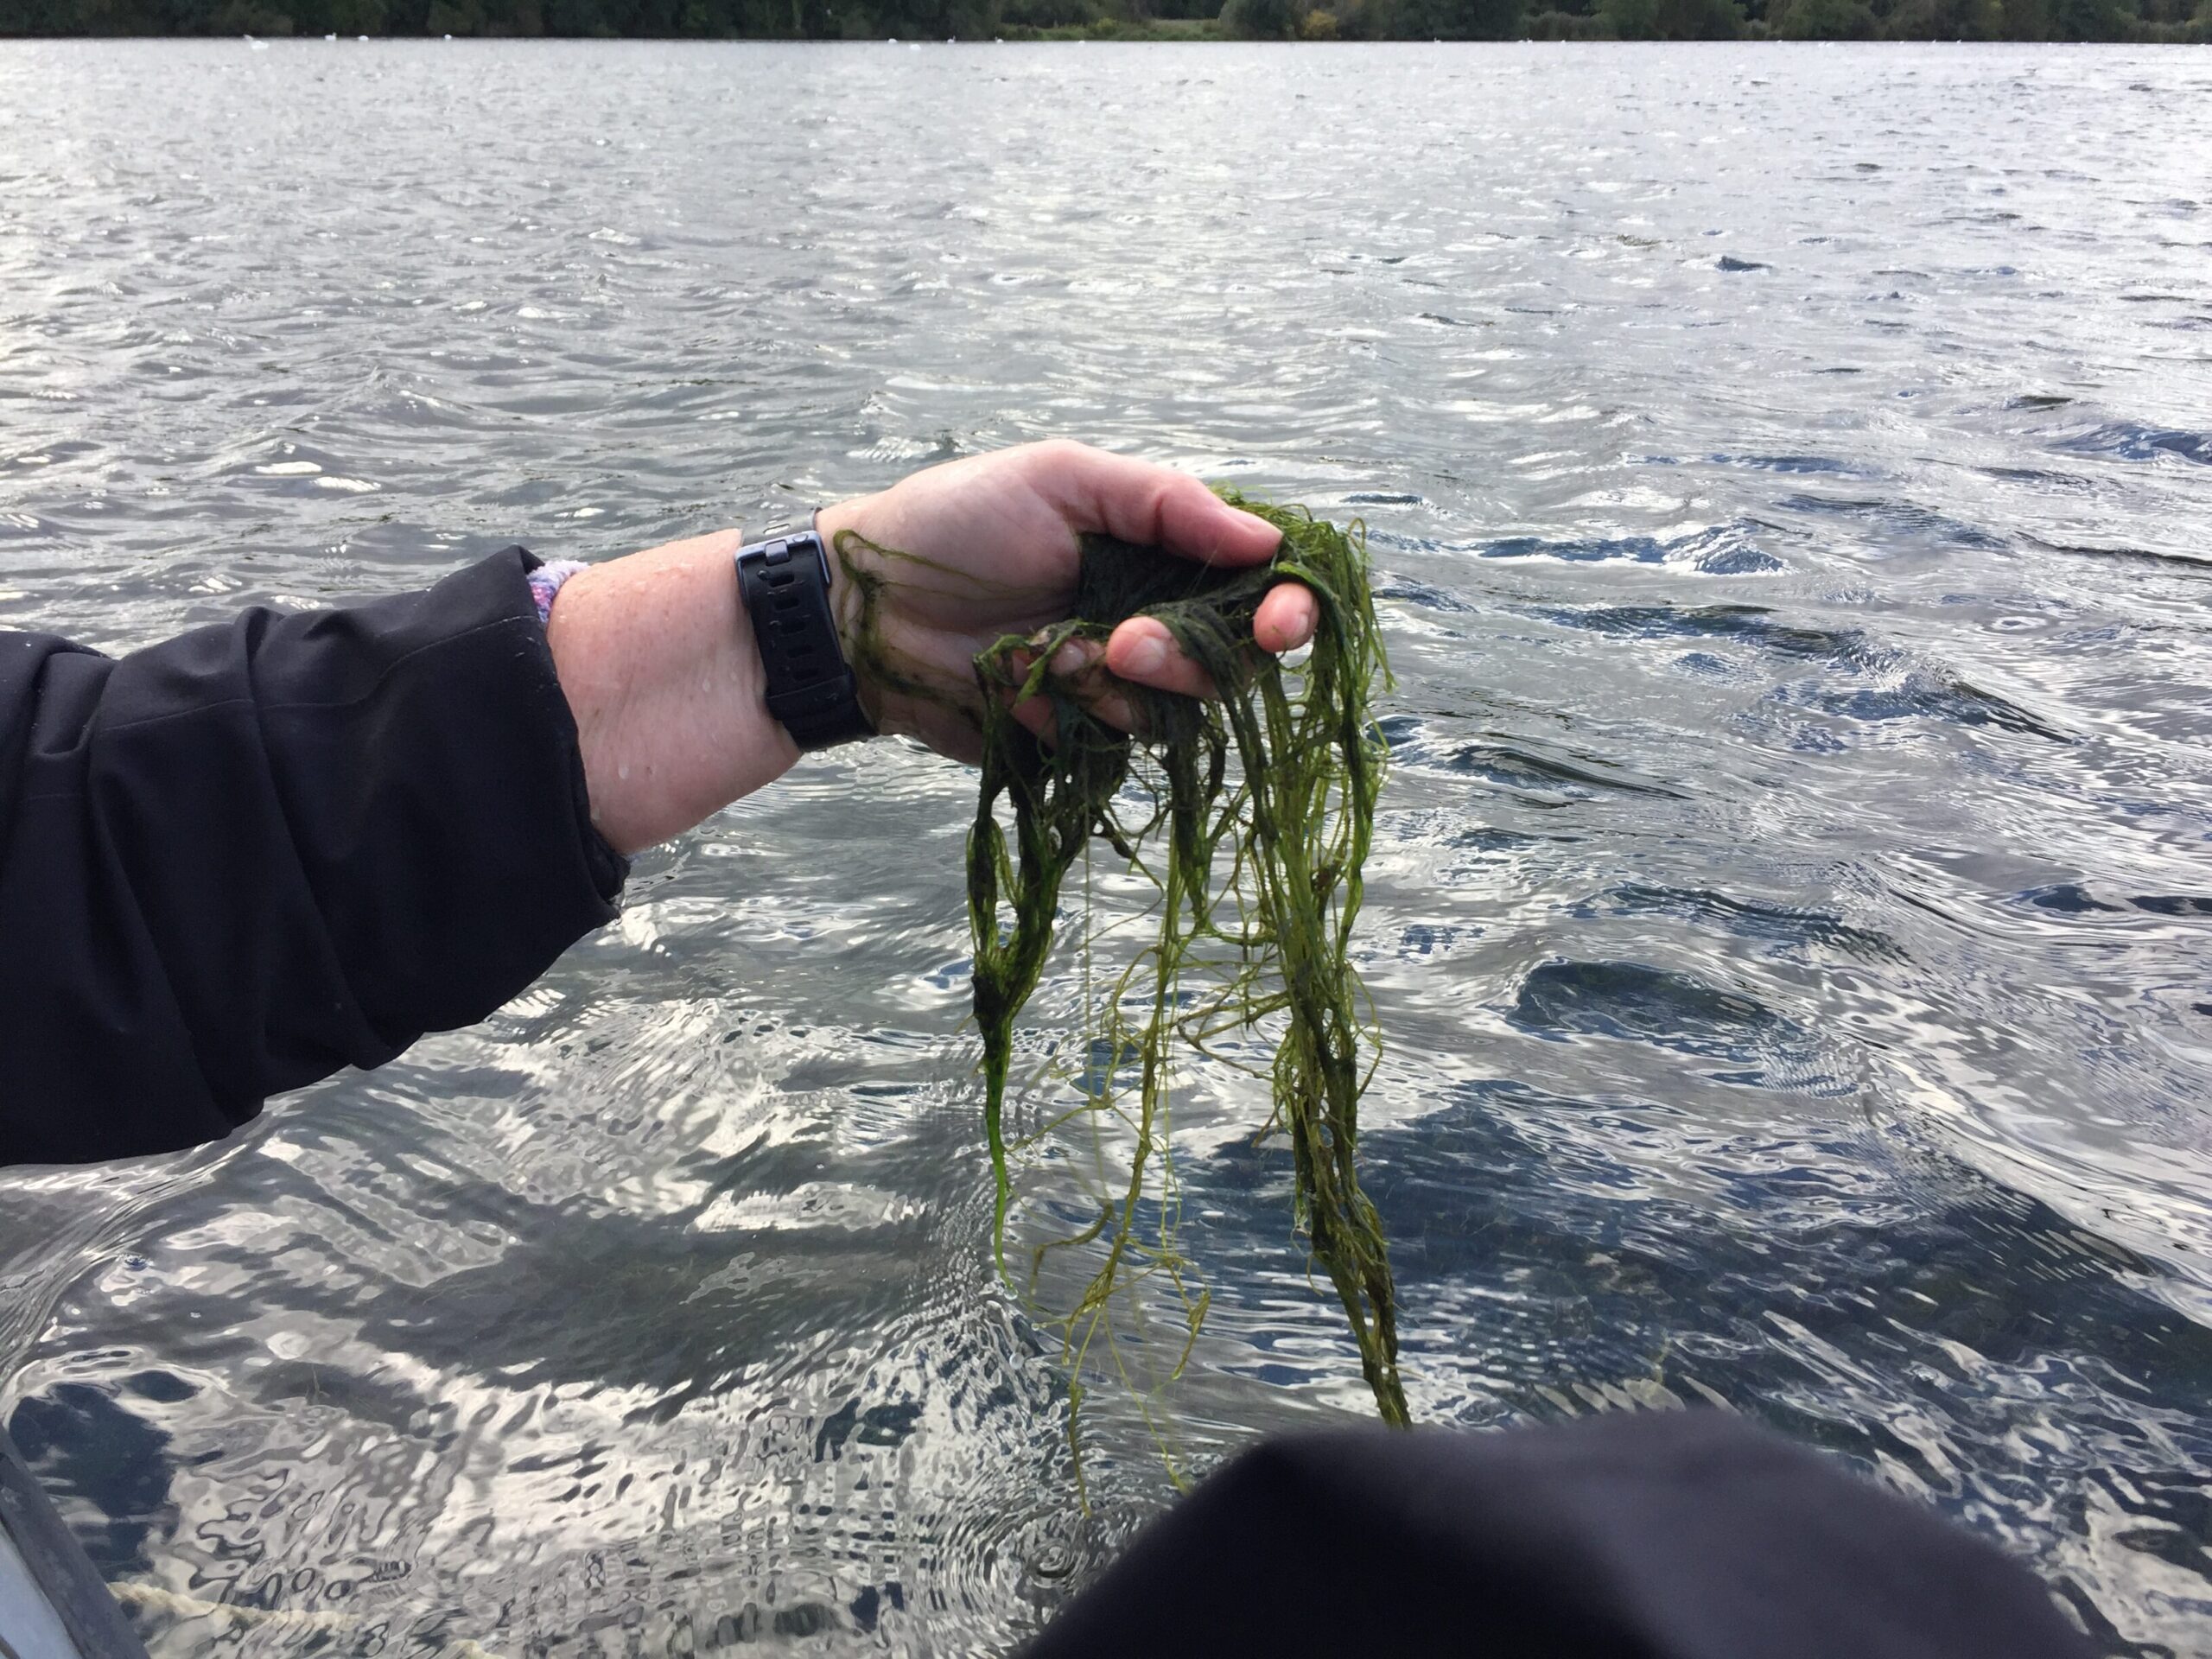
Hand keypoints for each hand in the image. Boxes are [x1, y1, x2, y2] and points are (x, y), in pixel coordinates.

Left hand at [815, 441, 1316, 763]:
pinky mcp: (1075, 731)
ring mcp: (1113, 680)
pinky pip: (1118, 745)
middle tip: (1128, 644)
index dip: (1284, 608)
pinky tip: (1024, 689)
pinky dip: (1079, 717)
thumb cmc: (954, 524)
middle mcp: (1150, 614)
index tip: (1275, 625)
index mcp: (1156, 547)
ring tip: (1055, 657)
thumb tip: (1269, 539)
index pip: (1255, 583)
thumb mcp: (1061, 479)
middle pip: (1233, 660)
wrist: (864, 608)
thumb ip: (1166, 503)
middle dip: (1192, 657)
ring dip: (1127, 690)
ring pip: (1181, 712)